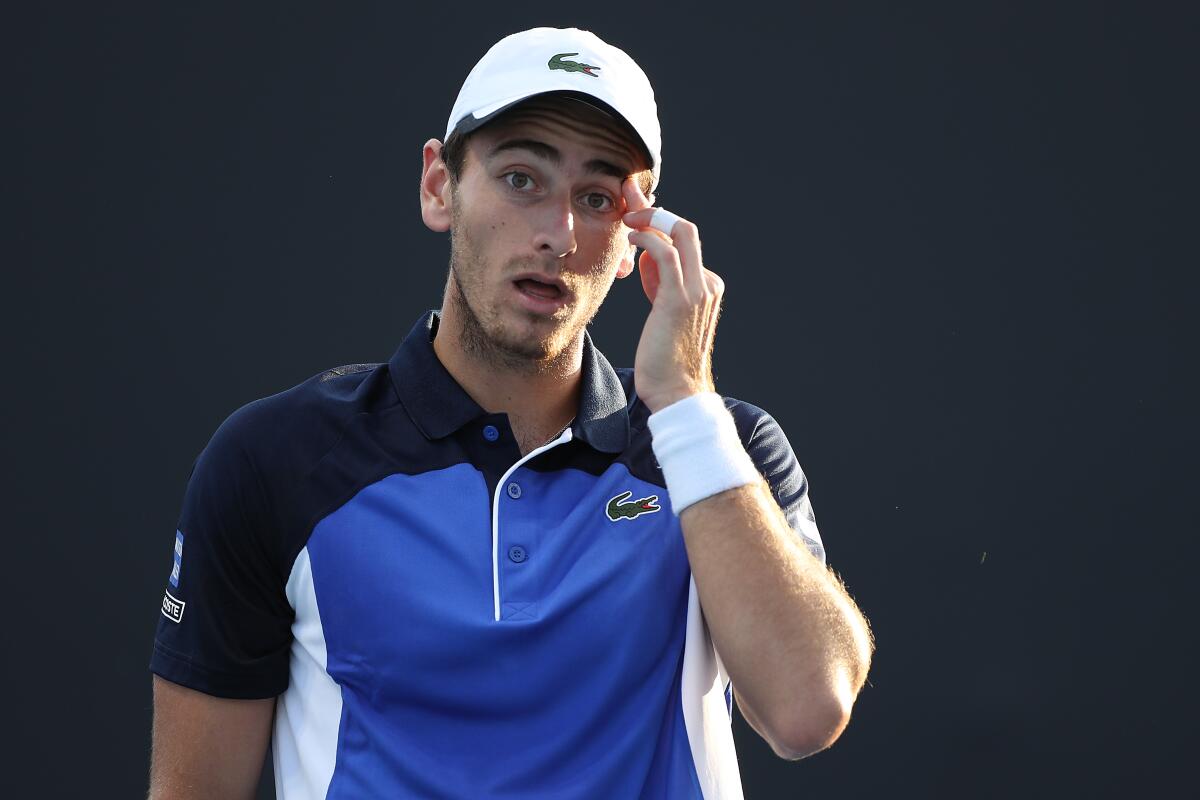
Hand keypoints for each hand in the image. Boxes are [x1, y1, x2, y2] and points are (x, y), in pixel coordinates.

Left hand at [621, 177, 725, 413]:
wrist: (678, 393)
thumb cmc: (665, 361)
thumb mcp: (664, 314)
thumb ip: (660, 285)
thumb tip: (647, 261)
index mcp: (706, 286)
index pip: (683, 243)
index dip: (657, 223)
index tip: (634, 212)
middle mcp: (707, 283)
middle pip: (685, 228)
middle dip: (655, 208)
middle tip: (628, 196)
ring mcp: (698, 289)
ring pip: (680, 232)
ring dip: (649, 217)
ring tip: (625, 216)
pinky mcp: (680, 298)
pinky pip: (666, 253)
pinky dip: (647, 238)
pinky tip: (629, 238)